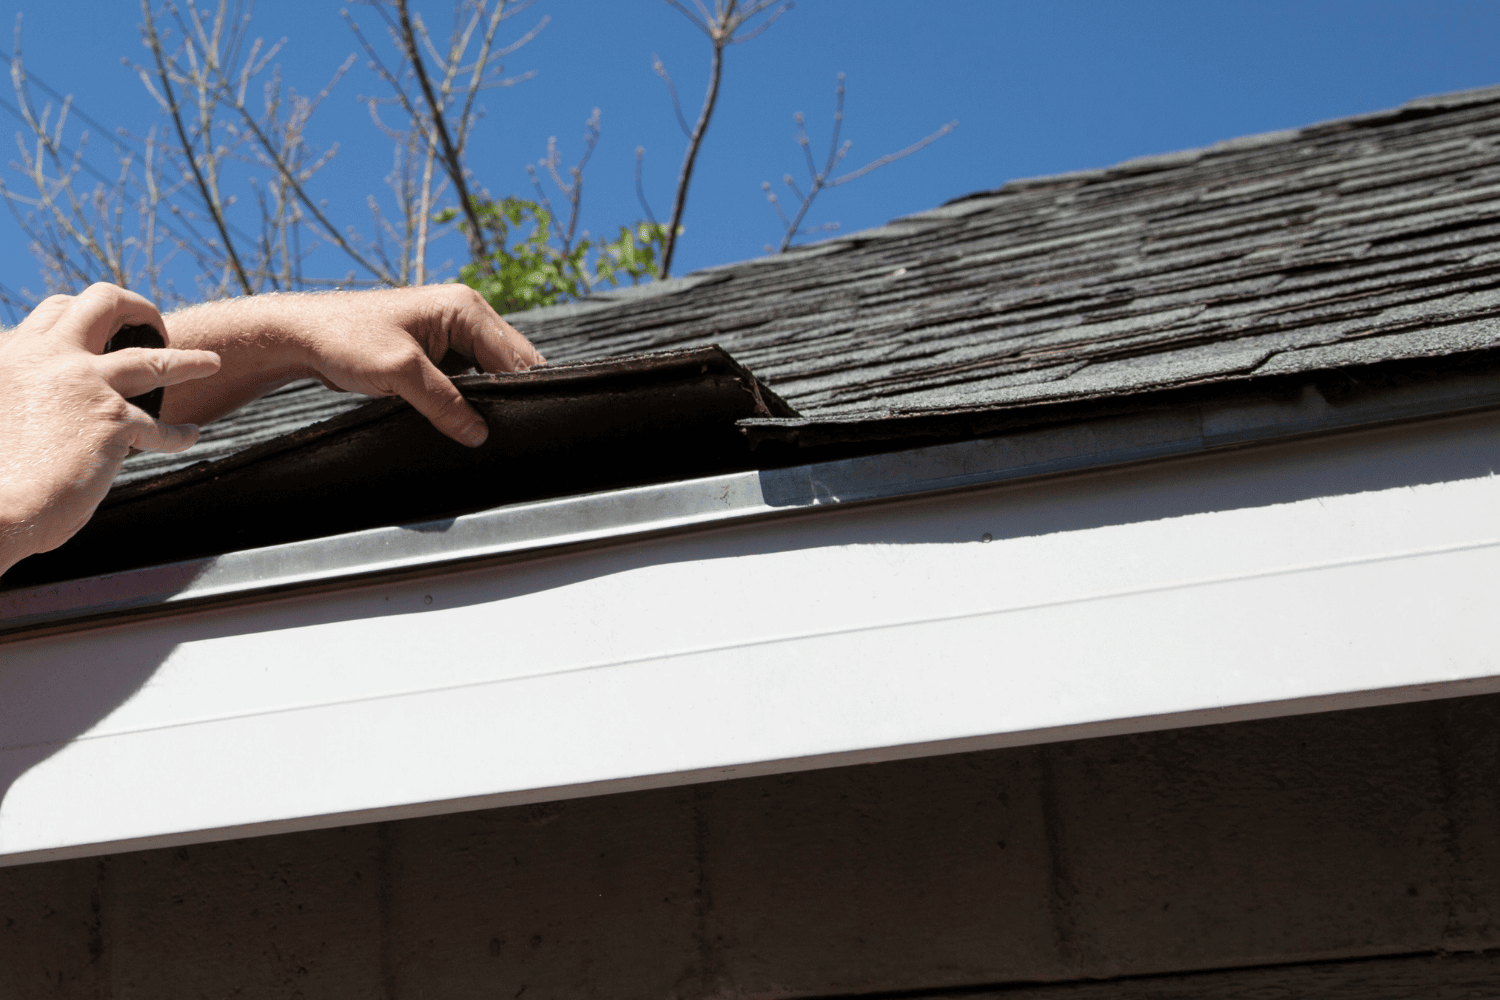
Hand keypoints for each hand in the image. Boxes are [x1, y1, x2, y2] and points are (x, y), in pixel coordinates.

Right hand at [0, 283, 220, 574]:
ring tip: (210, 362)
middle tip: (155, 326)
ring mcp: (85, 385)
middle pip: (104, 302)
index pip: (56, 311)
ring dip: (187, 360)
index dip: (85, 314)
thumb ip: (22, 392)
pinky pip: (160, 428)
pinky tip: (190, 435)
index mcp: (14, 354)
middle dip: (138, 308)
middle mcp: (49, 357)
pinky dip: (179, 434)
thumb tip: (43, 405)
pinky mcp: (113, 421)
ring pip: (152, 359)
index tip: (105, 329)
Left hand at [160, 285, 544, 446]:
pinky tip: (468, 420)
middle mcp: (466, 314)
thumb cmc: (344, 339)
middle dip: (511, 395)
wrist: (301, 336)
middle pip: (510, 363)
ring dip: (490, 399)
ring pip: (491, 373)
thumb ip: (445, 403)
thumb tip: (479, 434)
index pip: (516, 356)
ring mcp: (453, 333)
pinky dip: (471, 398)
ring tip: (491, 428)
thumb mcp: (400, 374)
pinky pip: (470, 378)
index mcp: (465, 307)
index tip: (530, 425)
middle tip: (513, 433)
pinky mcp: (438, 350)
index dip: (525, 391)